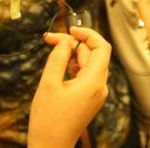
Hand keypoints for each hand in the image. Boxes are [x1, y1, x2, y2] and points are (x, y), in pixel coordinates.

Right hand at [28, 28, 110, 147]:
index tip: (70, 30)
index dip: (88, 34)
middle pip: (93, 54)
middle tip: (50, 39)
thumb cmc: (48, 121)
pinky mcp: (90, 98)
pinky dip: (73, 66)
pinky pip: (85, 75)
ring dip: (72, 53)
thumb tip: (65, 42)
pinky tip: (60, 64)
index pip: (101, 47)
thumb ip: (58, 58)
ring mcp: (96, 93)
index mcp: (94, 82)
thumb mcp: (48, 84)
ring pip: (88, 63)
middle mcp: (100, 87)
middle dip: (73, 43)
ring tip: (52, 47)